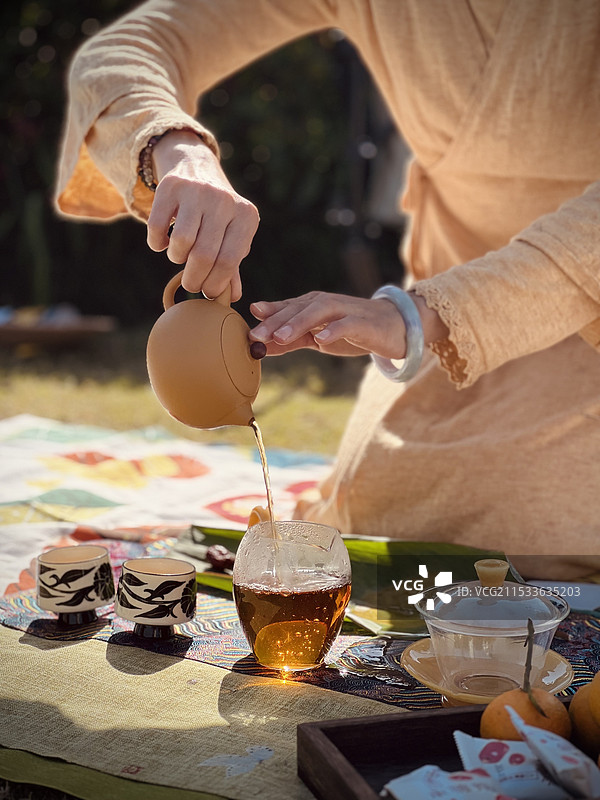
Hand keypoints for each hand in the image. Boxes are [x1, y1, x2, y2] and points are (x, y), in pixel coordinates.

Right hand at [146, 130, 258, 300]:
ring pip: (181, 242)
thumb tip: (233, 297)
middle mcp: (224, 200)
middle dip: (194, 280)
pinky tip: (163, 242)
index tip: (208, 293)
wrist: (196, 167)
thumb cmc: (218, 214)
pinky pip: (157, 228)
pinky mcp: (170, 186)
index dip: (215, 284)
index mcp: (246, 216)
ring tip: (179, 257)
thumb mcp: (232, 235)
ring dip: (176, 258)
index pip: (228, 261)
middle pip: (204, 255)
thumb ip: (232, 266)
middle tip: (191, 285)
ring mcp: (197, 190)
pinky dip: (157, 243)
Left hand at [249, 291, 408, 357]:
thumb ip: (290, 340)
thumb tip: (258, 346)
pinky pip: (347, 325)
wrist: (395, 326)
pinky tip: (321, 340)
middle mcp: (326, 304)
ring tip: (281, 337)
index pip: (286, 309)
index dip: (266, 318)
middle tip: (255, 335)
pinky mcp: (363, 323)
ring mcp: (345, 311)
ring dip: (298, 323)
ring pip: (318, 312)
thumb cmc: (352, 331)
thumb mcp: (316, 337)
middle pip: (297, 309)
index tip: (245, 328)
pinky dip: (334, 330)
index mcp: (312, 305)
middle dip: (275, 322)